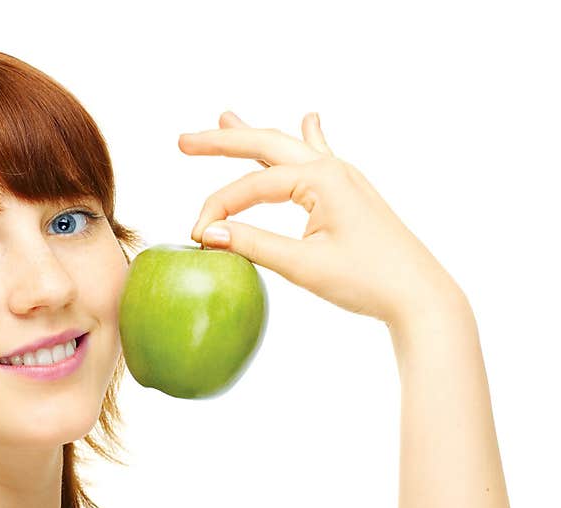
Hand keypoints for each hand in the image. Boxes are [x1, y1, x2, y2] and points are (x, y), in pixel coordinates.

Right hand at [178, 112, 463, 326]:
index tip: (197, 236)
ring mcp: (344, 179)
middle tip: (183, 141)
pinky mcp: (349, 195)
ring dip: (254, 135)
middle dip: (223, 142)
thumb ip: (253, 245)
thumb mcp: (303, 266)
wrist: (419, 296)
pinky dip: (306, 138)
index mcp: (321, 179)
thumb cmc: (367, 281)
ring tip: (226, 116)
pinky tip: (309, 121)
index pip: (251, 186)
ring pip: (288, 147)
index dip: (218, 209)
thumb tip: (209, 234)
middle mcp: (332, 169)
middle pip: (265, 146)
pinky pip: (319, 156)